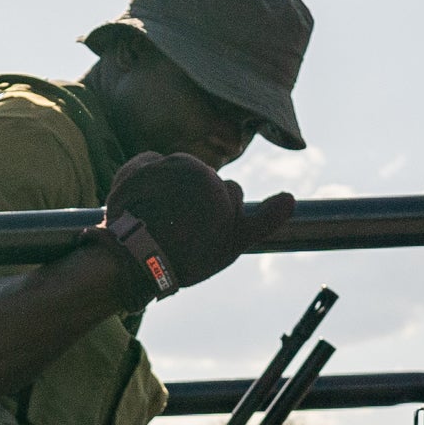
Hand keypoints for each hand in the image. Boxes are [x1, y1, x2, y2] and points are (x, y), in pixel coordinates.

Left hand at [96, 153, 295, 293]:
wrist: (134, 259)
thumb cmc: (188, 255)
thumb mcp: (233, 243)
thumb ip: (263, 220)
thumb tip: (290, 199)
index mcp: (217, 182)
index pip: (231, 195)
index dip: (221, 219)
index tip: (204, 238)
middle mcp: (190, 165)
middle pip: (204, 183)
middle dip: (197, 202)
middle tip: (182, 233)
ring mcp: (160, 165)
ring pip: (178, 176)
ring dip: (173, 192)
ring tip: (162, 223)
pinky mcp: (133, 169)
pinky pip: (148, 167)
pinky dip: (147, 181)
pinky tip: (144, 206)